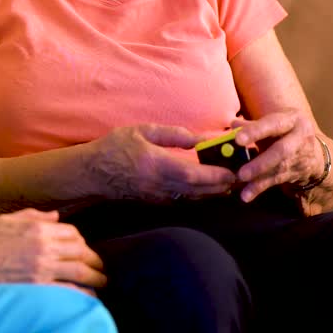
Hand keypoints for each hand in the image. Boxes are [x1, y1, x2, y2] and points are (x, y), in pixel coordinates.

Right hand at [0, 209, 105, 289]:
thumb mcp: (8, 220)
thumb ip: (34, 216)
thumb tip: (56, 216)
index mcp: (38, 228)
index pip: (72, 232)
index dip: (81, 241)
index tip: (83, 249)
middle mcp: (44, 246)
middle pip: (81, 251)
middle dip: (95, 260)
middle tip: (102, 268)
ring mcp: (42, 267)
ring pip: (80, 271)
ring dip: (95, 277)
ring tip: (102, 282)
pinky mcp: (38, 286)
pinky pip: (68, 290)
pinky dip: (82, 293)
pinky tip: (88, 296)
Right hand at [87, 124, 235, 201]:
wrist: (92, 174)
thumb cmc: (115, 148)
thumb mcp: (143, 131)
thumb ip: (173, 135)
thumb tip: (200, 139)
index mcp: (157, 165)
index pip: (194, 175)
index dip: (216, 175)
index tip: (233, 170)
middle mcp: (160, 185)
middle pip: (199, 191)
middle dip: (222, 186)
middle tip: (239, 177)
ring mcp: (158, 197)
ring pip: (194, 198)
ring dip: (213, 192)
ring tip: (230, 182)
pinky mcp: (156, 202)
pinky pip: (184, 200)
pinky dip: (199, 195)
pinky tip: (207, 187)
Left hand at [230, 111, 324, 202]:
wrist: (313, 153)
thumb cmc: (285, 132)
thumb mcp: (273, 123)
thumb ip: (253, 125)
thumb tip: (233, 125)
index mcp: (292, 120)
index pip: (274, 124)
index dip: (256, 131)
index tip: (238, 139)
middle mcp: (299, 138)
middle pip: (281, 151)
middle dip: (260, 162)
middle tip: (241, 172)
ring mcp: (299, 157)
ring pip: (278, 169)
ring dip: (258, 178)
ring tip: (240, 182)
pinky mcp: (295, 173)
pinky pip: (276, 181)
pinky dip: (260, 187)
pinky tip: (246, 194)